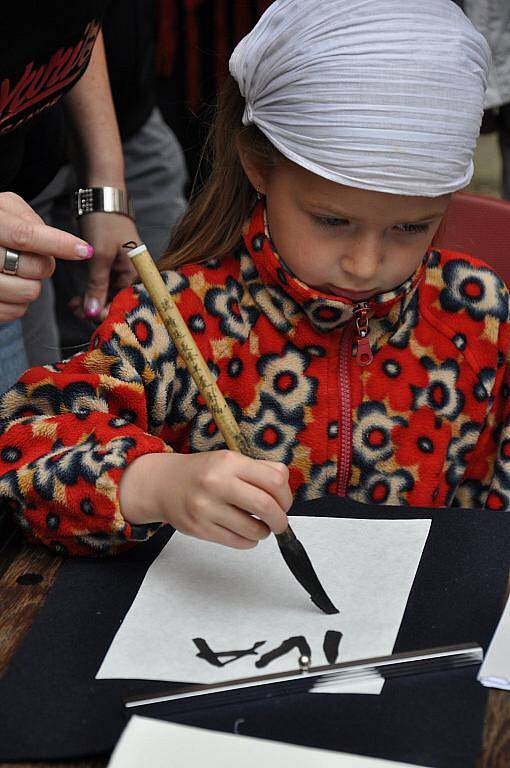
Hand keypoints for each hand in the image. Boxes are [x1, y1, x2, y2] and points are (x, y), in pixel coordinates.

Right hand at [0, 192, 92, 322]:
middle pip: (34, 268)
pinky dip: (19, 302)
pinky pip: (15, 312)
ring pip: (29, 292)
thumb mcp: (2, 207)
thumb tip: (60, 241)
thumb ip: (26, 218)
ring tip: (14, 271)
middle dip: (43, 265)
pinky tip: (8, 286)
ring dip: (31, 284)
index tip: (84, 250)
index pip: (25, 236)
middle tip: (29, 257)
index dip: (58, 243)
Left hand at [73, 212, 139, 319]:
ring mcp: (123, 271)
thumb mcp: (100, 254)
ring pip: (109, 296)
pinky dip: (91, 293)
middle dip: (98, 309)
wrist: (102, 196)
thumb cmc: (105, 221)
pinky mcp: (113, 267)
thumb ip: (97, 285)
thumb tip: (92, 313)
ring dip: (92, 302)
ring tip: (74, 307)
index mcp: (140, 272)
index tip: (89, 317)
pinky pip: (104, 286)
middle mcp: (135, 274)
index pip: (128, 303)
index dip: (110, 313)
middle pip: (119, 301)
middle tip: (77, 313)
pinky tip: (78, 300)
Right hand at [119, 451, 292, 549]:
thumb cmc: (203, 472)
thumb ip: (260, 470)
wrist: (163, 484)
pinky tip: (246, 534)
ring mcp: (206, 508)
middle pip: (266, 506)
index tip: (284, 503)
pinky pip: (237, 542)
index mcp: (229, 462)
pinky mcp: (199, 529)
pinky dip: (249, 541)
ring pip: (253, 529)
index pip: (274, 481)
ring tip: (260, 527)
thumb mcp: (230, 460)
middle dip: (280, 520)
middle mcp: (217, 483)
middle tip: (280, 523)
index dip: (286, 496)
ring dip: (264, 532)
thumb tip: (286, 486)